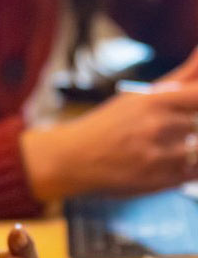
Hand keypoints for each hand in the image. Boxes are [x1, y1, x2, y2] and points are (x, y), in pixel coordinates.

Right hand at [21, 77, 197, 200]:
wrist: (72, 159)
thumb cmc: (107, 125)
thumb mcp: (139, 97)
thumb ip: (182, 77)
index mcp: (154, 100)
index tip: (191, 107)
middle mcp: (158, 126)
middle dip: (189, 126)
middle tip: (164, 129)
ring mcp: (160, 155)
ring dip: (188, 148)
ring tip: (162, 147)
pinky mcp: (160, 181)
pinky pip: (193, 172)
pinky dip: (187, 168)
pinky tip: (165, 163)